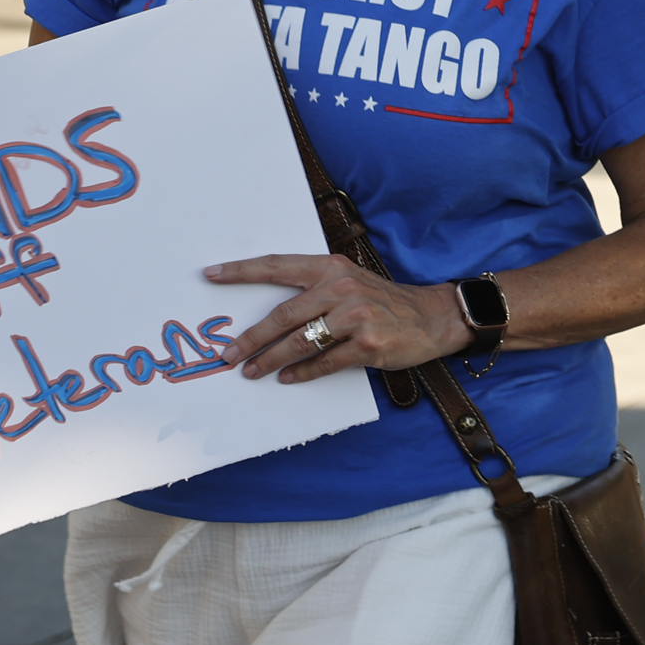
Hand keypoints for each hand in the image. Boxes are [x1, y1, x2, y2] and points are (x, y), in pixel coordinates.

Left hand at [205, 254, 469, 383]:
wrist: (433, 317)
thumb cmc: (384, 301)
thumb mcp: (350, 282)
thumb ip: (314, 290)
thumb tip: (269, 315)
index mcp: (332, 268)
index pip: (278, 266)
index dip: (242, 271)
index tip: (211, 275)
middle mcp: (342, 288)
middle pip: (283, 315)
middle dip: (250, 338)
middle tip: (227, 354)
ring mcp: (356, 317)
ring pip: (299, 342)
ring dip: (269, 360)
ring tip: (251, 371)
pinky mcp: (368, 345)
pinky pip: (324, 363)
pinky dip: (302, 373)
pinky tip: (288, 378)